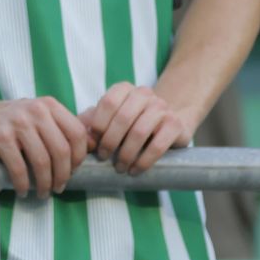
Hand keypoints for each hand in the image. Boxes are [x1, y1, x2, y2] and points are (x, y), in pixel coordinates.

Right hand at [0, 95, 88, 198]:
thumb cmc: (7, 122)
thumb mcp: (36, 117)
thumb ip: (60, 128)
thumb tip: (94, 145)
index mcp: (49, 105)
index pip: (77, 134)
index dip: (80, 157)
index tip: (74, 172)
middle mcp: (35, 110)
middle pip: (62, 150)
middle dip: (63, 175)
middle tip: (59, 188)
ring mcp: (17, 122)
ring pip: (42, 161)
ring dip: (45, 183)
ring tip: (43, 193)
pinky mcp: (0, 137)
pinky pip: (19, 168)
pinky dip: (24, 184)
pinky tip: (23, 191)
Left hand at [79, 83, 193, 174]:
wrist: (170, 122)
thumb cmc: (133, 123)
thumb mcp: (111, 119)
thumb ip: (91, 123)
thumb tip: (84, 139)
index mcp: (125, 89)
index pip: (108, 103)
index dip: (98, 125)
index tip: (94, 144)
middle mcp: (145, 94)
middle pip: (123, 118)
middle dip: (110, 142)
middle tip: (104, 159)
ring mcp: (162, 108)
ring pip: (139, 132)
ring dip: (126, 154)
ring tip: (120, 168)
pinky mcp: (175, 125)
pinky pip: (158, 146)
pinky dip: (144, 161)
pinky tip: (135, 170)